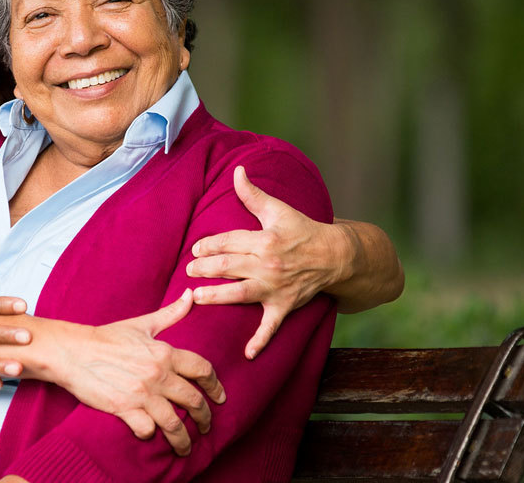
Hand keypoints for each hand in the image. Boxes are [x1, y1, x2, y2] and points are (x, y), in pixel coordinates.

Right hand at [45, 289, 225, 456]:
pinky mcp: (124, 408)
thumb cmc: (106, 337)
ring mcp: (141, 393)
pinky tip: (151, 434)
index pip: (202, 370)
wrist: (73, 351)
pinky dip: (151, 434)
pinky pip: (147, 429)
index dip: (215, 386)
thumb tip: (190, 295)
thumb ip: (171, 314)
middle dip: (204, 417)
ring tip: (186, 446)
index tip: (220, 397)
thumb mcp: (142, 324)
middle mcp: (157, 374)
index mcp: (165, 352)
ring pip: (173, 422)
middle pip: (193, 401)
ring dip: (183, 438)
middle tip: (206, 425)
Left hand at [187, 165, 353, 358]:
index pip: (230, 242)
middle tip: (188, 270)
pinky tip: (247, 354)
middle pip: (230, 266)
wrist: (335, 256)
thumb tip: (237, 170)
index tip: (195, 250)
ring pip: (241, 294)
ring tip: (196, 296)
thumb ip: (253, 194)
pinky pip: (271, 327)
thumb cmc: (303, 230)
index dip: (210, 245)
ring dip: (217, 296)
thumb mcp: (279, 210)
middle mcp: (268, 265)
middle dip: (206, 268)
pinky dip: (260, 341)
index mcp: (265, 240)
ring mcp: (275, 288)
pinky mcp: (284, 306)